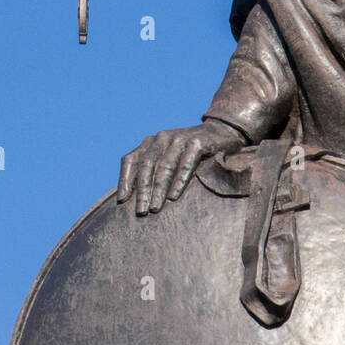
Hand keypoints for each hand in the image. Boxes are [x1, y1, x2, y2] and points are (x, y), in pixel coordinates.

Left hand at [117, 118, 246, 214]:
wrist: (222, 133)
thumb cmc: (191, 153)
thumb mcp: (169, 158)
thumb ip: (154, 170)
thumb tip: (136, 199)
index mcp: (150, 142)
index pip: (131, 160)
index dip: (125, 180)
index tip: (122, 200)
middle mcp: (162, 138)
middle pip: (147, 165)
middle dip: (143, 190)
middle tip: (141, 211)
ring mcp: (179, 138)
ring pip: (165, 165)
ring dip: (158, 188)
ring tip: (155, 208)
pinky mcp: (197, 142)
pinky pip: (186, 163)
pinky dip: (179, 180)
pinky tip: (174, 196)